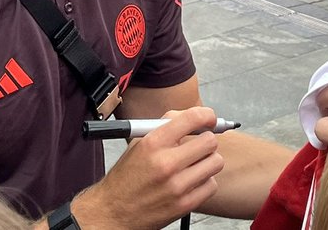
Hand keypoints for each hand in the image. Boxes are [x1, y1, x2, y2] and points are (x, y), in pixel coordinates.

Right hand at [72, 107, 223, 229]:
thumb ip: (166, 126)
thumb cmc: (126, 178)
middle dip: (206, 141)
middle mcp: (165, 163)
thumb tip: (194, 117)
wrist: (113, 212)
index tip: (209, 120)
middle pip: (209, 141)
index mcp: (153, 143)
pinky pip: (211, 185)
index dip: (207, 116)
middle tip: (199, 145)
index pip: (192, 118)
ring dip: (208, 161)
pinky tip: (192, 181)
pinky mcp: (183, 205)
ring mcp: (176, 186)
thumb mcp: (139, 143)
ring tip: (195, 164)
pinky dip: (205, 182)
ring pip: (215, 162)